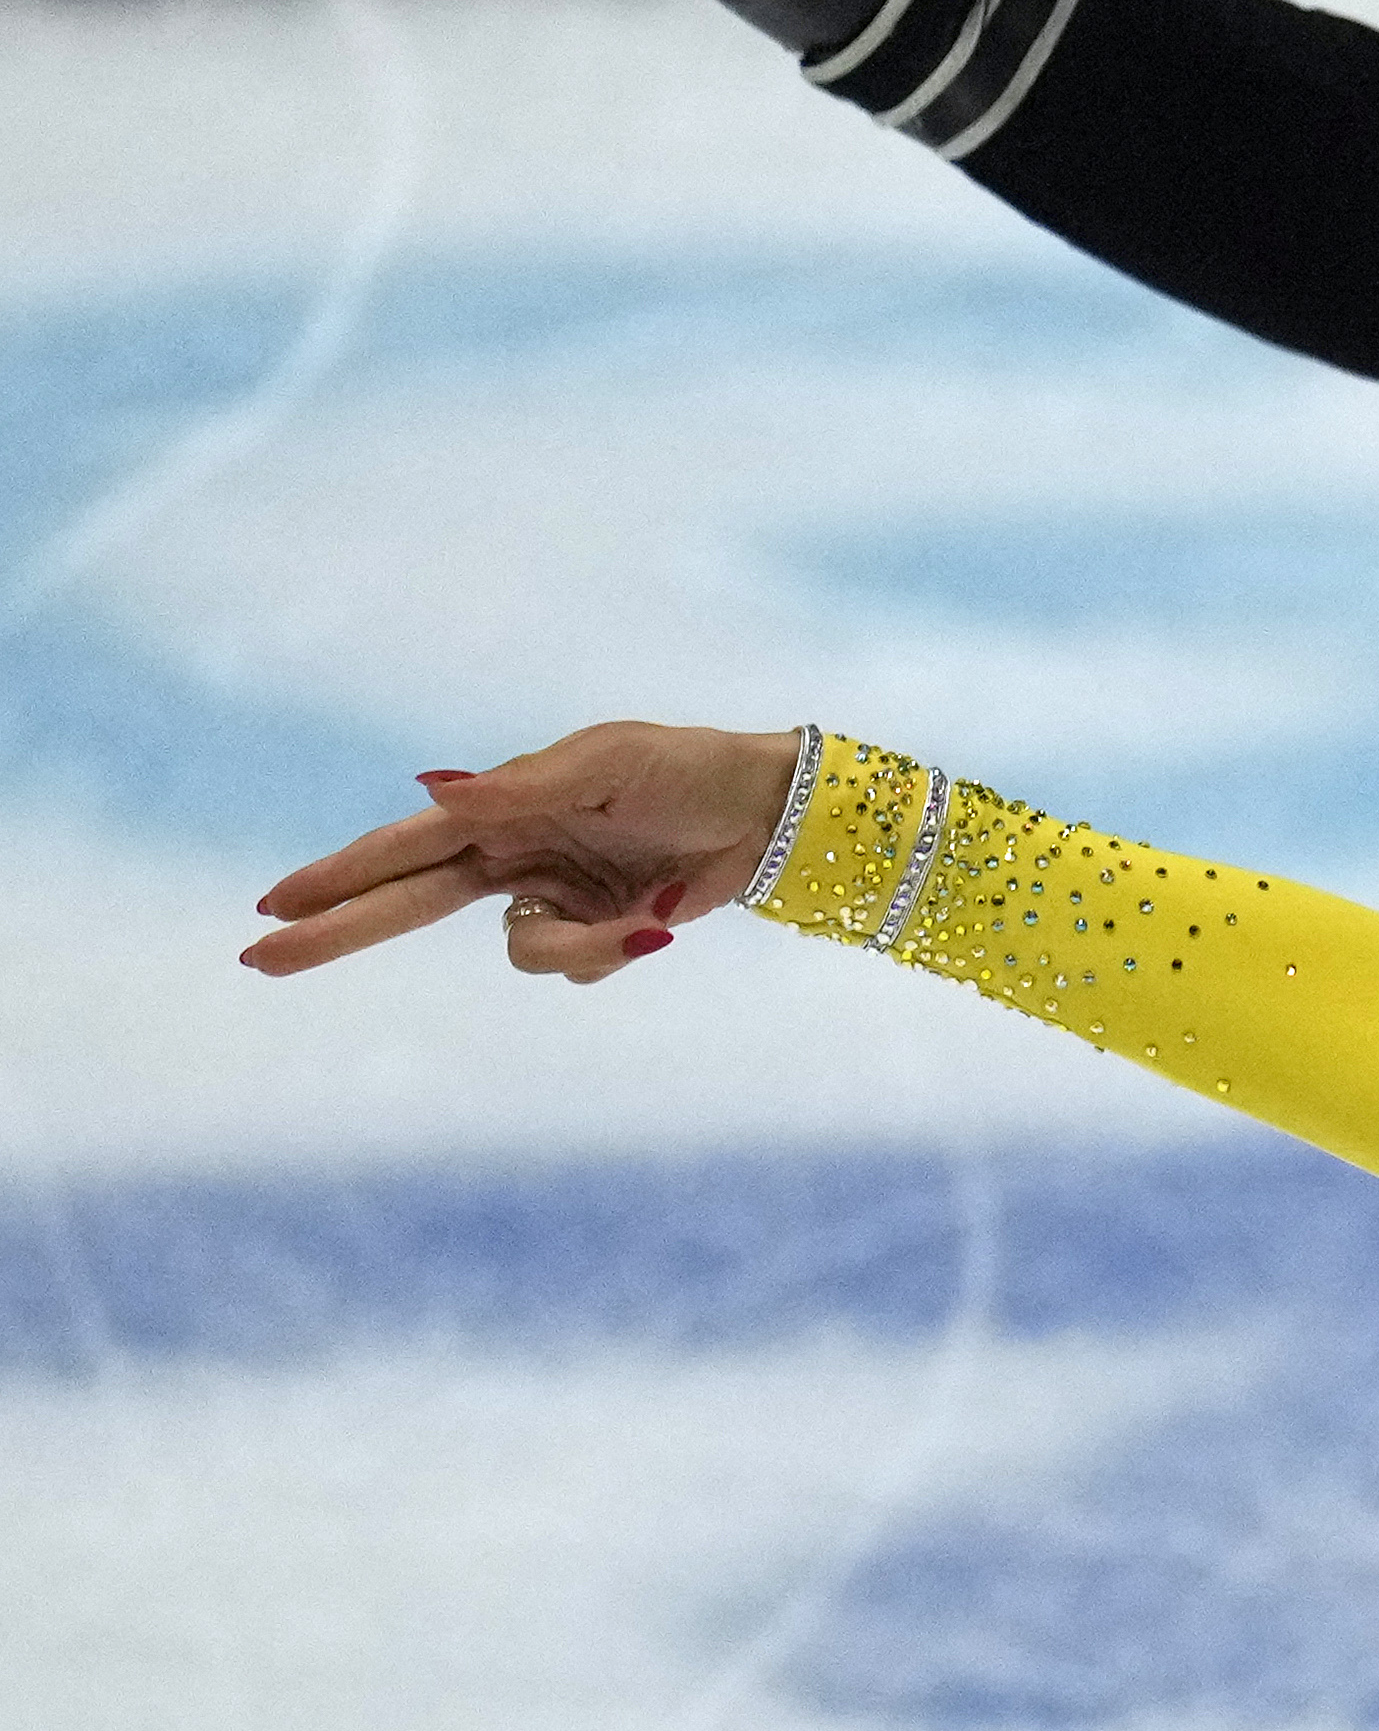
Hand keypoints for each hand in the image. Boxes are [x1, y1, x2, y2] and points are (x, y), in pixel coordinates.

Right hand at [241, 727, 802, 988]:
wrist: (766, 814)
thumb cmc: (685, 769)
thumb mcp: (607, 764)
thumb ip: (520, 787)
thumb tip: (432, 787)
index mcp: (501, 811)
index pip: (402, 850)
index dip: (337, 876)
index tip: (271, 903)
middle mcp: (513, 857)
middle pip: (408, 906)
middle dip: (339, 931)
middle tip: (260, 959)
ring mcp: (552, 898)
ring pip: (522, 953)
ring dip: (582, 942)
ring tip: (652, 908)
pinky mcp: (598, 934)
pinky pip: (582, 967)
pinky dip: (620, 947)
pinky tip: (663, 914)